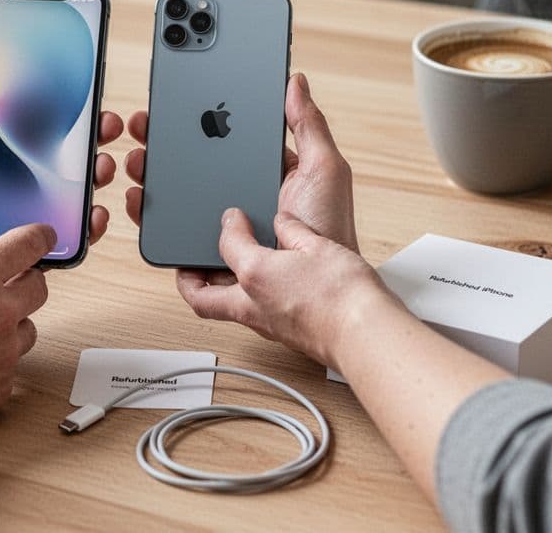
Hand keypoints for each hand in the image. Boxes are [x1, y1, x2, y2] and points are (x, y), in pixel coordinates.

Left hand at [0, 45, 122, 263]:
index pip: (18, 120)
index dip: (52, 106)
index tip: (80, 89)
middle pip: (47, 156)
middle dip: (84, 140)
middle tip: (105, 127)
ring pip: (56, 197)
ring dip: (88, 181)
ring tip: (104, 168)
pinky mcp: (3, 252)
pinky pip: (48, 241)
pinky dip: (78, 229)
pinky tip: (93, 217)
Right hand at [0, 212, 51, 454]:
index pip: (28, 244)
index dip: (39, 237)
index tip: (43, 237)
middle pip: (39, 287)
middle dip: (26, 281)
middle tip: (0, 285)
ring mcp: (4, 354)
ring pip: (27, 329)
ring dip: (10, 324)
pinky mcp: (0, 389)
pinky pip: (10, 367)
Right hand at [124, 73, 357, 252]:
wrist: (323, 287)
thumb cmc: (329, 228)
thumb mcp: (324, 168)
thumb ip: (308, 125)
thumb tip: (295, 82)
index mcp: (261, 176)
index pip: (220, 145)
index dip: (193, 126)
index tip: (170, 107)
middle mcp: (239, 204)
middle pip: (191, 173)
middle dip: (161, 150)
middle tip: (143, 130)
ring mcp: (224, 236)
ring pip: (177, 208)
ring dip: (151, 186)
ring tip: (138, 166)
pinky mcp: (212, 266)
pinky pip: (177, 249)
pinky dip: (156, 234)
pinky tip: (145, 211)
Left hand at [188, 209, 391, 366]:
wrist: (365, 334)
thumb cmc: (343, 295)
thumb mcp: (316, 244)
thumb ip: (292, 229)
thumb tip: (282, 222)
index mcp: (255, 274)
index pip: (227, 242)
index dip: (228, 224)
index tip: (233, 216)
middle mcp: (252, 304)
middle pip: (201, 298)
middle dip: (189, 281)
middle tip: (186, 266)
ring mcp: (266, 324)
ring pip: (224, 311)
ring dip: (216, 294)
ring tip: (218, 276)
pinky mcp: (283, 335)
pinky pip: (251, 318)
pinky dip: (247, 302)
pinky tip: (263, 290)